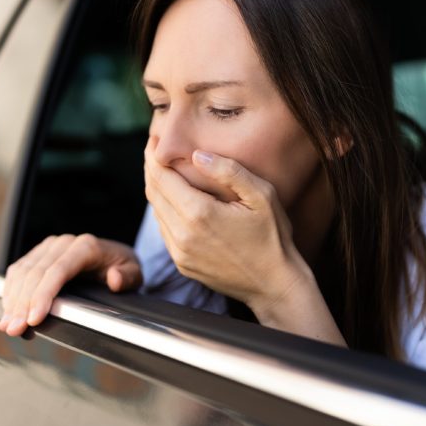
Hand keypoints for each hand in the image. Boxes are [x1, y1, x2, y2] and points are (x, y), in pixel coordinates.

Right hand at [0, 234, 141, 336]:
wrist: (114, 256)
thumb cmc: (123, 266)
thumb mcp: (134, 272)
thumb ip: (128, 277)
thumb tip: (114, 278)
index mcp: (86, 247)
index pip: (57, 270)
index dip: (43, 295)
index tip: (34, 318)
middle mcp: (64, 243)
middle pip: (36, 274)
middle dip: (23, 304)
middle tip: (15, 329)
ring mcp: (49, 247)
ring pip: (23, 272)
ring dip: (12, 300)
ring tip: (8, 325)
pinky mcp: (39, 254)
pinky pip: (19, 270)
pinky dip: (11, 291)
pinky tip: (9, 310)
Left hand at [143, 136, 310, 317]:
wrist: (275, 285)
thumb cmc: (273, 238)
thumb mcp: (261, 196)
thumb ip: (228, 171)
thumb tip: (197, 155)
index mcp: (199, 213)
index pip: (161, 177)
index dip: (153, 156)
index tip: (153, 140)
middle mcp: (182, 235)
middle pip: (153, 193)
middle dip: (151, 168)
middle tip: (154, 150)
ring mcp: (180, 253)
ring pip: (156, 212)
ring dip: (156, 189)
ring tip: (163, 171)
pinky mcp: (182, 264)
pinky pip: (165, 231)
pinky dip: (165, 211)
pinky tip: (176, 200)